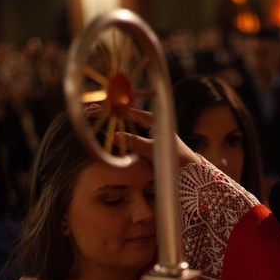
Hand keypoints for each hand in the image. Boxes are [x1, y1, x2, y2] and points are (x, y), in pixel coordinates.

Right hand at [85, 104, 199, 167]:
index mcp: (153, 120)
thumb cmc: (174, 158)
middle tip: (89, 109)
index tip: (95, 109)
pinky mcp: (148, 140)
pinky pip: (130, 131)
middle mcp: (151, 122)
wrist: (189, 169)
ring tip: (93, 114)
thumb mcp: (154, 150)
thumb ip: (135, 142)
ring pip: (126, 122)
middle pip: (125, 113)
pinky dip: (117, 129)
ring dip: (111, 119)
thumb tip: (115, 136)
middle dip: (108, 111)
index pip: (128, 111)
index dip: (110, 110)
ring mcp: (149, 131)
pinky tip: (106, 130)